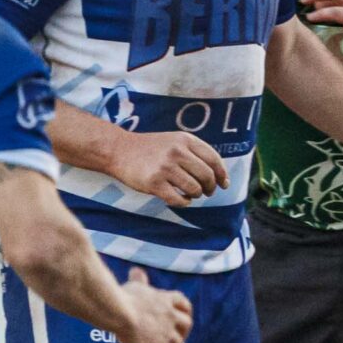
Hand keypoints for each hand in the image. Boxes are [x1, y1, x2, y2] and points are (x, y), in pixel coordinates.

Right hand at [108, 130, 227, 207]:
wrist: (118, 150)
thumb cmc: (152, 149)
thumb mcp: (175, 141)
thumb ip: (196, 153)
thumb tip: (220, 176)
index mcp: (186, 140)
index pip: (214, 159)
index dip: (222, 174)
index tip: (224, 184)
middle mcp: (177, 152)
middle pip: (206, 175)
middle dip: (211, 187)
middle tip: (208, 192)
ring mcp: (164, 167)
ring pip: (194, 188)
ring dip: (197, 195)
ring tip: (193, 194)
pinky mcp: (153, 183)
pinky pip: (177, 199)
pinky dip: (184, 202)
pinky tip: (182, 200)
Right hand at [113, 269, 192, 342]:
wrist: (120, 311)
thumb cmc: (124, 296)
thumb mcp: (135, 285)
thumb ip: (140, 280)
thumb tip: (136, 270)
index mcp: (167, 299)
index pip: (184, 304)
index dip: (184, 312)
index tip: (183, 316)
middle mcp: (172, 315)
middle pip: (186, 325)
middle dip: (183, 333)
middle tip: (177, 340)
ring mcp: (167, 332)